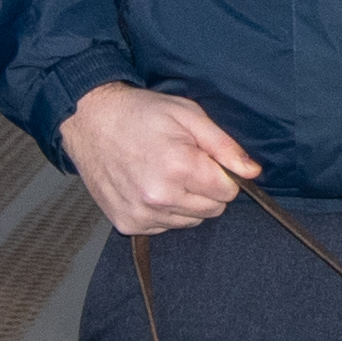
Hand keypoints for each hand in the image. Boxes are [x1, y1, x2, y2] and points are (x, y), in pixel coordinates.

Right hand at [61, 82, 259, 234]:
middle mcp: (160, 197)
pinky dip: (162, 210)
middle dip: (205, 189)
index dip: (221, 174)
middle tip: (183, 163)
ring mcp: (141, 213)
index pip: (228, 192)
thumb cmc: (140, 113)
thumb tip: (251, 172)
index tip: (204, 159)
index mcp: (179, 167)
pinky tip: (147, 185)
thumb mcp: (189, 115)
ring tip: (163, 173)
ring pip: (189, 221)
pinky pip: (163, 227)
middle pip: (211, 210)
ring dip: (184, 201)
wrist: (90, 120)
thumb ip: (224, 146)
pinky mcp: (127, 223)